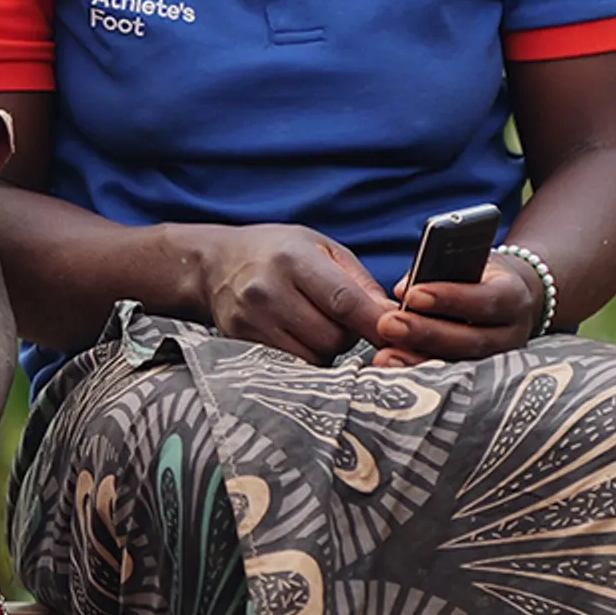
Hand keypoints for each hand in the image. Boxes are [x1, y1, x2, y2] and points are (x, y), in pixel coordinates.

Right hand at [192, 223, 391, 359]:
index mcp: (293, 259)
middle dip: (348, 335)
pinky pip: (291, 365)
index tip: (399, 334)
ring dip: (326, 349)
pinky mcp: (240, 342)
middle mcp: (267, 290)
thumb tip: (395, 318)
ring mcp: (250, 320)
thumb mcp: (321, 249)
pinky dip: (305, 357)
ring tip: (315, 325)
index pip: (343, 301)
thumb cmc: (278, 252)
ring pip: (313, 357)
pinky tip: (299, 337)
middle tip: (339, 320)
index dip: (375, 322)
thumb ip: (360, 283)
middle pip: (331, 337)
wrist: (216, 264)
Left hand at [375, 257, 541, 368]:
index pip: (485, 299)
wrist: (510, 300)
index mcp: (513, 296)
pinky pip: (453, 380)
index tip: (413, 295)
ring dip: (420, 361)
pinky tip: (395, 370)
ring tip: (386, 356)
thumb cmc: (480, 276)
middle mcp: (513, 332)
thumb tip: (403, 290)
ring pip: (462, 366)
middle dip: (426, 334)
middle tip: (388, 325)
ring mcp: (501, 360)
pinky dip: (422, 375)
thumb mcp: (468, 263)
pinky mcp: (484, 377)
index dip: (450, 298)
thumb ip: (437, 271)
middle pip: (471, 339)